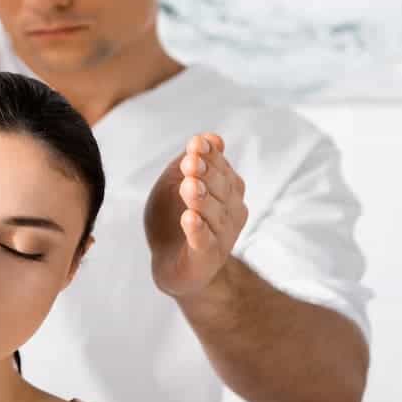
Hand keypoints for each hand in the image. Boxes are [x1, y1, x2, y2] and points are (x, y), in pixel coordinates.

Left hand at [144, 133, 248, 298]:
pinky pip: (204, 242)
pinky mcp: (205, 257)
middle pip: (222, 189)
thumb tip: (210, 137)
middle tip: (191, 162)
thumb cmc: (174, 218)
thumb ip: (192, 162)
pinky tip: (189, 218)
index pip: (222, 169)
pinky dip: (197, 230)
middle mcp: (230, 212)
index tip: (196, 144)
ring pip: (215, 214)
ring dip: (202, 199)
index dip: (210, 156)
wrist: (171, 264)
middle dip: (207, 174)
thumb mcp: (174, 184)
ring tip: (189, 186)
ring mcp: (221, 236)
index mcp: (226, 191)